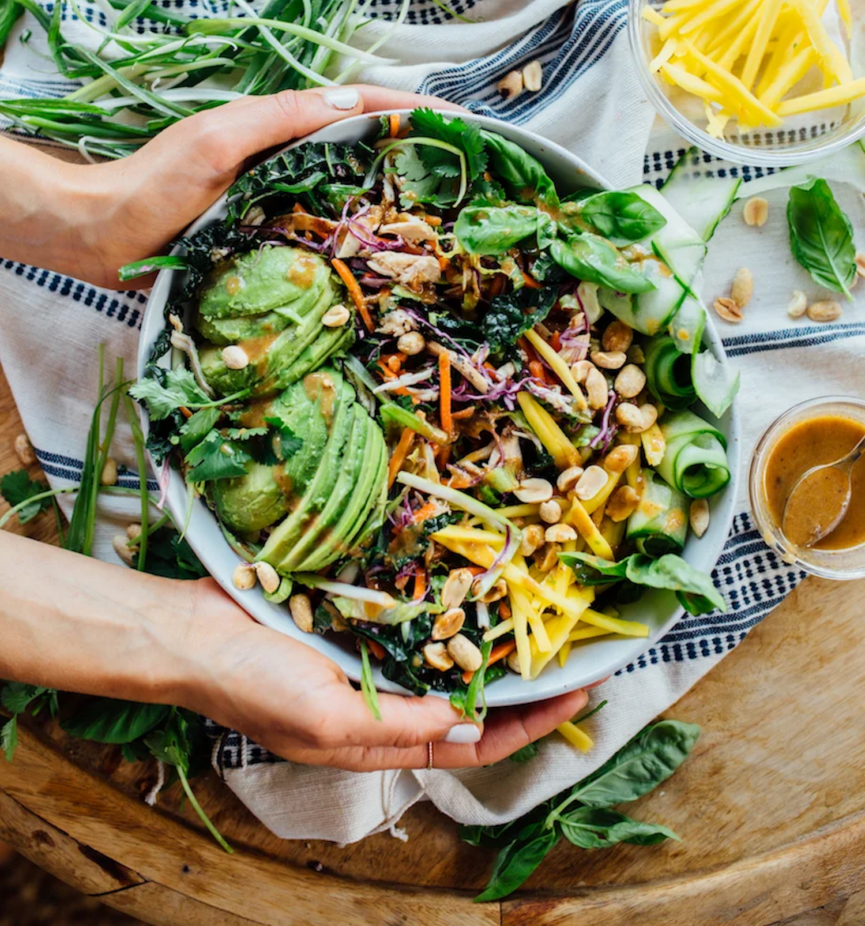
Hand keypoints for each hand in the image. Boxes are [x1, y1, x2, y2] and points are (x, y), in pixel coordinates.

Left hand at [0, 85, 444, 288]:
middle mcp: (286, 148)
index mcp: (280, 120)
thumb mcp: (217, 142)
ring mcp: (280, 184)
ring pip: (352, 175)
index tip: (464, 123)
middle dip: (418, 143)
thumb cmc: (154, 185)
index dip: (413, 108)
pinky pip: (328, 212)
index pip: (361, 102)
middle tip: (471, 168)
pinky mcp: (270, 220)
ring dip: (397, 181)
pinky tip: (385, 242)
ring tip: (447, 205)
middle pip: (366, 136)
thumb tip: (351, 100)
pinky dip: (362, 217)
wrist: (102, 234)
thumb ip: (278, 118)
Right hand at [0, 538, 589, 773]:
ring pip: (448, 652)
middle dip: (521, 680)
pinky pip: (413, 611)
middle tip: (571, 644)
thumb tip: (470, 726)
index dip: (529, 724)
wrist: (190, 631)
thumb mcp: (329, 721)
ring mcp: (369, 656)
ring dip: (490, 636)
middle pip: (470, 697)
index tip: (577, 694)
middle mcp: (384, 701)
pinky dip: (447, 601)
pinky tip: (473, 575)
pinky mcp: (354, 615)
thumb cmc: (251, 682)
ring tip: (537, 609)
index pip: (475, 743)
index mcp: (380, 738)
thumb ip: (400, 726)